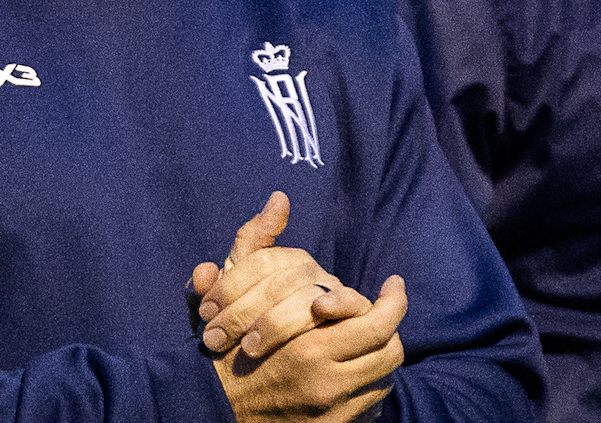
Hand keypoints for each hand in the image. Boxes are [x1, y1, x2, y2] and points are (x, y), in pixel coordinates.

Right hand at [191, 193, 406, 422]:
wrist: (205, 405)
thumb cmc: (220, 343)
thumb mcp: (232, 287)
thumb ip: (255, 242)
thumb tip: (279, 199)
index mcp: (307, 344)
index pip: (376, 321)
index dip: (393, 301)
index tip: (395, 283)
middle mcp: (325, 379)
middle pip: (388, 350)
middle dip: (394, 326)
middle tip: (392, 305)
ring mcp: (329, 408)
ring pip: (382, 377)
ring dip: (380, 354)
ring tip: (375, 336)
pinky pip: (369, 404)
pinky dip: (368, 383)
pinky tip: (356, 366)